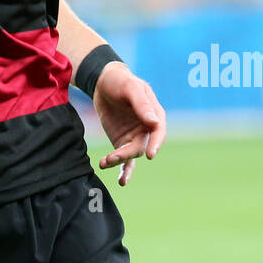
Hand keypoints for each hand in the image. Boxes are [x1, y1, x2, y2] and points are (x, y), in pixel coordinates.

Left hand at [93, 62, 165, 185]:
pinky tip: (120, 180)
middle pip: (141, 147)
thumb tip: (154, 122)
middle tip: (112, 157)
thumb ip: (141, 104)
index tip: (149, 155)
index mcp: (154, 115)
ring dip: (119, 161)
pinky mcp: (122, 142)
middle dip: (127, 154)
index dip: (155, 144)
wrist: (103, 82)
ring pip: (131, 155)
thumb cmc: (120, 81)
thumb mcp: (130, 87)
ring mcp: (134, 137)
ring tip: (105, 163)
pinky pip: (123, 159)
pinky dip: (121, 169)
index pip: (158, 132)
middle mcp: (146, 129)